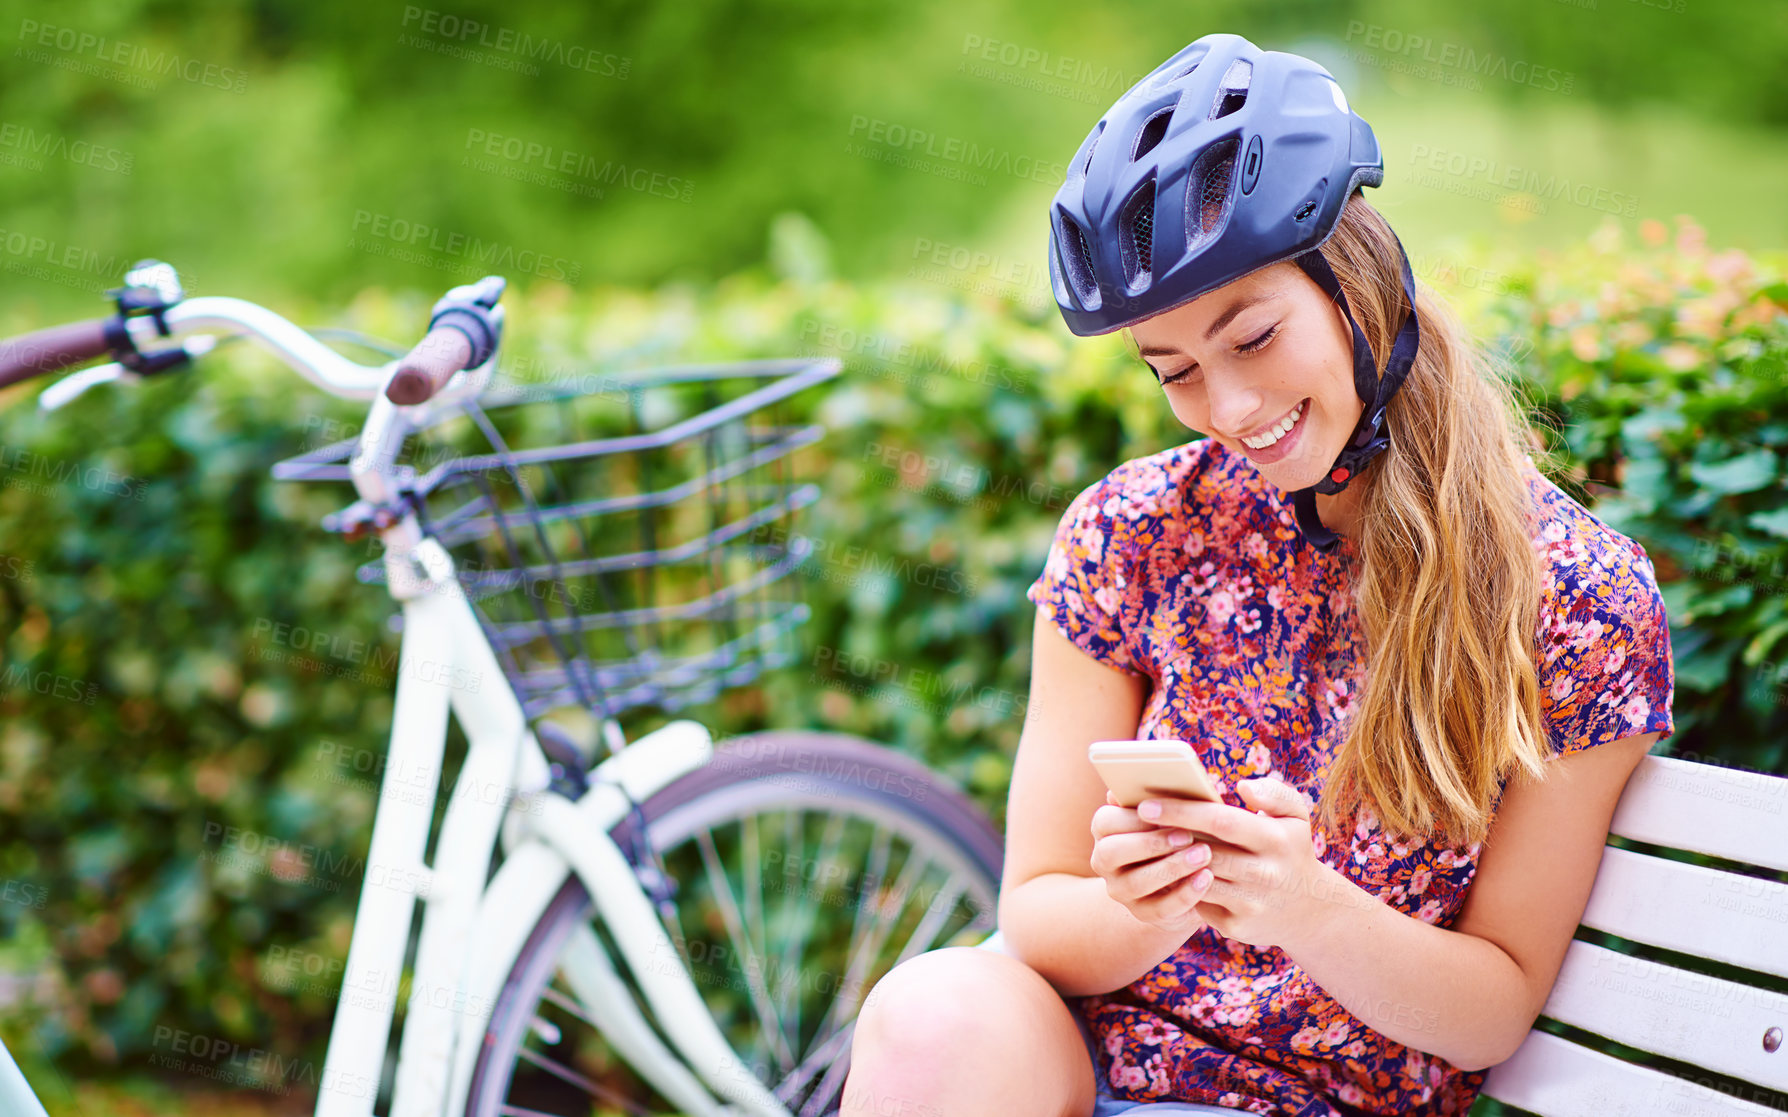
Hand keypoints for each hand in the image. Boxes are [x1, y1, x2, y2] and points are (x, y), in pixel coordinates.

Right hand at [1089, 789, 1216, 934]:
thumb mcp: (1166, 814)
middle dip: (1151, 843)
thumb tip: (1137, 782)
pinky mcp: (1144, 914)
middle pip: (1113, 853)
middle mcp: (1105, 862)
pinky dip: (1186, 893)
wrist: (1179, 878)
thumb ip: (1158, 797)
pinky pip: (1161, 908)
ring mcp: (1122, 891)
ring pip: (1137, 882)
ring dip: (1172, 867)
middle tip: (1187, 834)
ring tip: (1204, 854)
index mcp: (1105, 830)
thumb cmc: (1174, 832)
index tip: (1164, 812)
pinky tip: (1207, 878)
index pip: (1106, 821)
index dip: (1134, 817)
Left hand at [1134, 777, 1333, 949]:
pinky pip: (1198, 904)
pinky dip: (1177, 887)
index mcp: (1275, 839)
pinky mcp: (1237, 926)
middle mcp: (1266, 874)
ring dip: (1167, 864)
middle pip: (1203, 852)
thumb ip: (1275, 793)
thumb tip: (1243, 786)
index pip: (1221, 821)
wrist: (1308, 910)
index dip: (1181, 811)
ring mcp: (1251, 903)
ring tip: (1139, 845)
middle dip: (1164, 838)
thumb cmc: (1290, 849)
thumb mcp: (1296, 816)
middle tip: (1131, 825)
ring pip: (1196, 880)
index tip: (1146, 804)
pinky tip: (1157, 871)